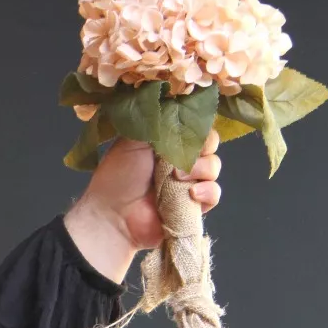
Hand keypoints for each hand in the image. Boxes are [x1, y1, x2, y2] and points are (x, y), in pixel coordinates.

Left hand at [64, 131, 222, 283]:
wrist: (113, 214)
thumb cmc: (119, 175)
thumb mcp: (134, 141)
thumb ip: (159, 125)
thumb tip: (182, 113)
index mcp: (166, 142)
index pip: (194, 127)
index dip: (196, 128)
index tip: (187, 131)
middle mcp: (179, 160)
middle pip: (209, 145)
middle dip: (201, 148)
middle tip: (179, 158)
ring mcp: (188, 183)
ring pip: (212, 168)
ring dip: (200, 170)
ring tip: (177, 177)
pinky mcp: (193, 205)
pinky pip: (213, 194)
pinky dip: (207, 192)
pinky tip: (191, 193)